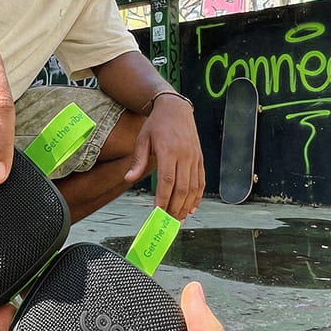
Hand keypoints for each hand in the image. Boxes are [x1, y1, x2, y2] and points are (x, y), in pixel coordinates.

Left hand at [126, 94, 204, 219]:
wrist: (175, 108)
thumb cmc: (156, 124)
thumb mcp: (142, 139)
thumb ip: (138, 161)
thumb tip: (129, 179)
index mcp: (169, 151)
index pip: (167, 180)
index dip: (163, 198)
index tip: (157, 212)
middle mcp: (185, 156)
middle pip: (182, 188)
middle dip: (175, 207)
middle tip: (167, 221)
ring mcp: (195, 158)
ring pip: (193, 188)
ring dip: (186, 206)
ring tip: (178, 219)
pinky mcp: (200, 159)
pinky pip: (201, 181)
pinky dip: (197, 197)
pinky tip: (191, 208)